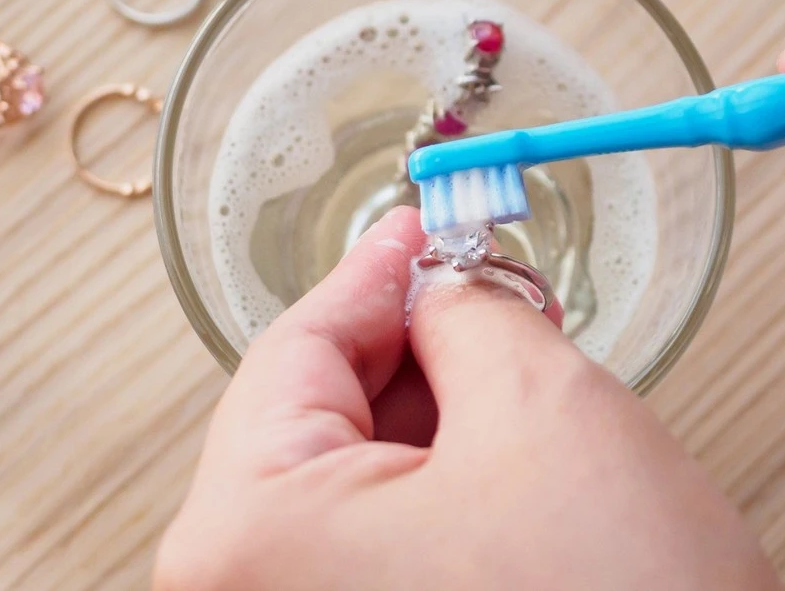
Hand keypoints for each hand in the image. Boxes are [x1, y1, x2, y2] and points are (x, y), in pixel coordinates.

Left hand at [154, 207, 781, 590]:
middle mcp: (242, 587)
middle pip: (311, 412)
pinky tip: (490, 451)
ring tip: (501, 369)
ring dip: (422, 410)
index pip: (295, 348)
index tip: (416, 229)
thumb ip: (469, 312)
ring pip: (343, 473)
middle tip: (474, 289)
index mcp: (248, 528)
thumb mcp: (543, 412)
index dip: (370, 273)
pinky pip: (368, 532)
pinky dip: (427, 478)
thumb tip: (444, 281)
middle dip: (404, 344)